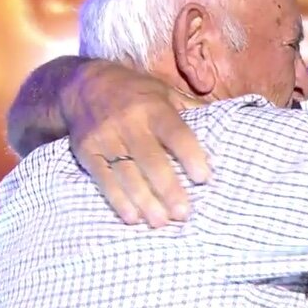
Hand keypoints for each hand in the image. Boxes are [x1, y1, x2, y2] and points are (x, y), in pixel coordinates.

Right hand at [59, 61, 210, 226]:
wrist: (82, 85)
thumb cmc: (135, 91)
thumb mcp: (164, 91)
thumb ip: (190, 109)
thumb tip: (226, 122)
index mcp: (154, 107)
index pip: (175, 133)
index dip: (190, 155)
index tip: (204, 178)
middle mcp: (129, 122)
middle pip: (151, 160)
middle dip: (168, 188)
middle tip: (184, 213)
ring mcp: (106, 138)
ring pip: (127, 174)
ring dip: (144, 200)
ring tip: (161, 222)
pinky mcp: (87, 152)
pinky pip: (103, 179)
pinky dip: (117, 200)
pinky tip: (132, 217)